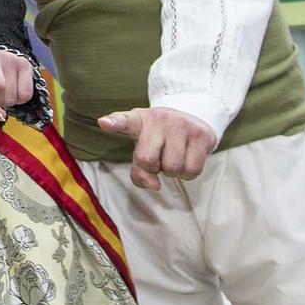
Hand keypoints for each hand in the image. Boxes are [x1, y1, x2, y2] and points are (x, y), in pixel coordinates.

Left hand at [98, 106, 214, 189]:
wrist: (192, 118)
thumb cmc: (161, 138)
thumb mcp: (144, 148)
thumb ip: (140, 170)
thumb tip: (154, 186)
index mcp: (138, 120)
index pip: (123, 120)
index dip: (114, 123)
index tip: (104, 123)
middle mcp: (158, 118)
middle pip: (147, 160)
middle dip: (154, 168)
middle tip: (160, 158)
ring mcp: (180, 124)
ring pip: (172, 168)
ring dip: (173, 172)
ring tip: (174, 157)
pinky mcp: (200, 134)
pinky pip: (192, 170)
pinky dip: (188, 174)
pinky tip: (187, 160)